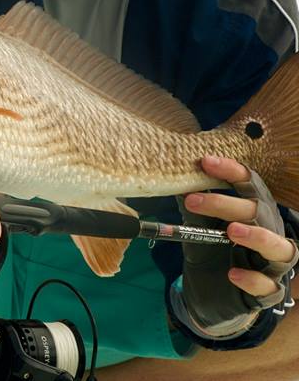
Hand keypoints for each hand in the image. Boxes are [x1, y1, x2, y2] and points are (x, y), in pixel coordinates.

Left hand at [177, 155, 298, 335]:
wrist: (208, 296)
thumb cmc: (210, 254)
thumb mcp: (197, 228)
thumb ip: (194, 207)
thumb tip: (174, 177)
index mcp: (253, 213)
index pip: (251, 186)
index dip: (232, 172)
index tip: (205, 162)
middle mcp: (268, 234)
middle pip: (261, 213)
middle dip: (228, 204)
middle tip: (193, 201)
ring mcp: (270, 265)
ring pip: (283, 249)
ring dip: (259, 237)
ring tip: (232, 231)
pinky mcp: (266, 292)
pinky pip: (270, 287)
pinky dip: (254, 280)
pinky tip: (233, 274)